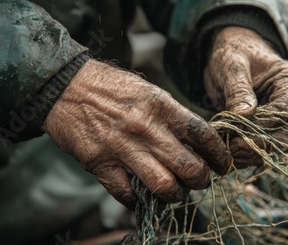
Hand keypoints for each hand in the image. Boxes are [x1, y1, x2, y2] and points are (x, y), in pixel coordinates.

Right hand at [43, 59, 230, 208]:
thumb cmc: (109, 87)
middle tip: (199, 180)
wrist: (65, 87)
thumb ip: (171, 115)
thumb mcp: (148, 91)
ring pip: (164, 186)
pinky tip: (141, 194)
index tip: (222, 164)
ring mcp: (123, 148)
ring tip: (175, 191)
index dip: (219, 154)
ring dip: (175, 194)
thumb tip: (195, 140)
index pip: (203, 135)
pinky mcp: (100, 164)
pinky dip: (138, 200)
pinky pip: (127, 194)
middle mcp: (146, 128)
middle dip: (201, 180)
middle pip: (189, 167)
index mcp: (161, 106)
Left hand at [204, 27, 287, 167]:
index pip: (287, 112)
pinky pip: (260, 146)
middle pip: (286, 134)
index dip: (266, 127)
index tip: (240, 135)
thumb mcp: (232, 65)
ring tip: (228, 153)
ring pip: (274, 145)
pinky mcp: (264, 128)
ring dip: (252, 153)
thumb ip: (238, 90)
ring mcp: (278, 117)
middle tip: (233, 149)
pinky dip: (245, 153)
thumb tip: (244, 116)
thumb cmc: (233, 52)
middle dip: (260, 145)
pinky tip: (228, 153)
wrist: (228, 54)